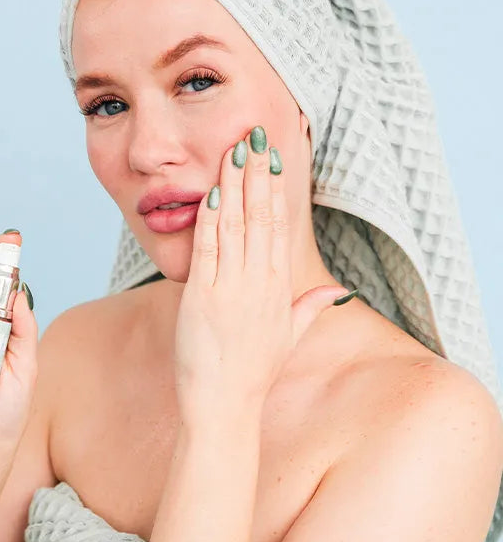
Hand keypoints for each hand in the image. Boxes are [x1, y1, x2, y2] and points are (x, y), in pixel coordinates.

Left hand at [174, 126, 349, 430]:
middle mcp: (260, 284)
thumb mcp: (290, 337)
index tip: (275, 159)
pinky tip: (211, 193)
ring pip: (236, 226)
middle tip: (255, 136)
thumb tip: (339, 290)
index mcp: (281, 289)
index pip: (280, 228)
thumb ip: (312, 307)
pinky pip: (208, 250)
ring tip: (234, 150)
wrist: (225, 405)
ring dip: (234, 186)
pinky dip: (210, 220)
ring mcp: (232, 290)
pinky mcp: (202, 298)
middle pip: (261, 218)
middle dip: (258, 174)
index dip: (277, 190)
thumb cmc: (254, 372)